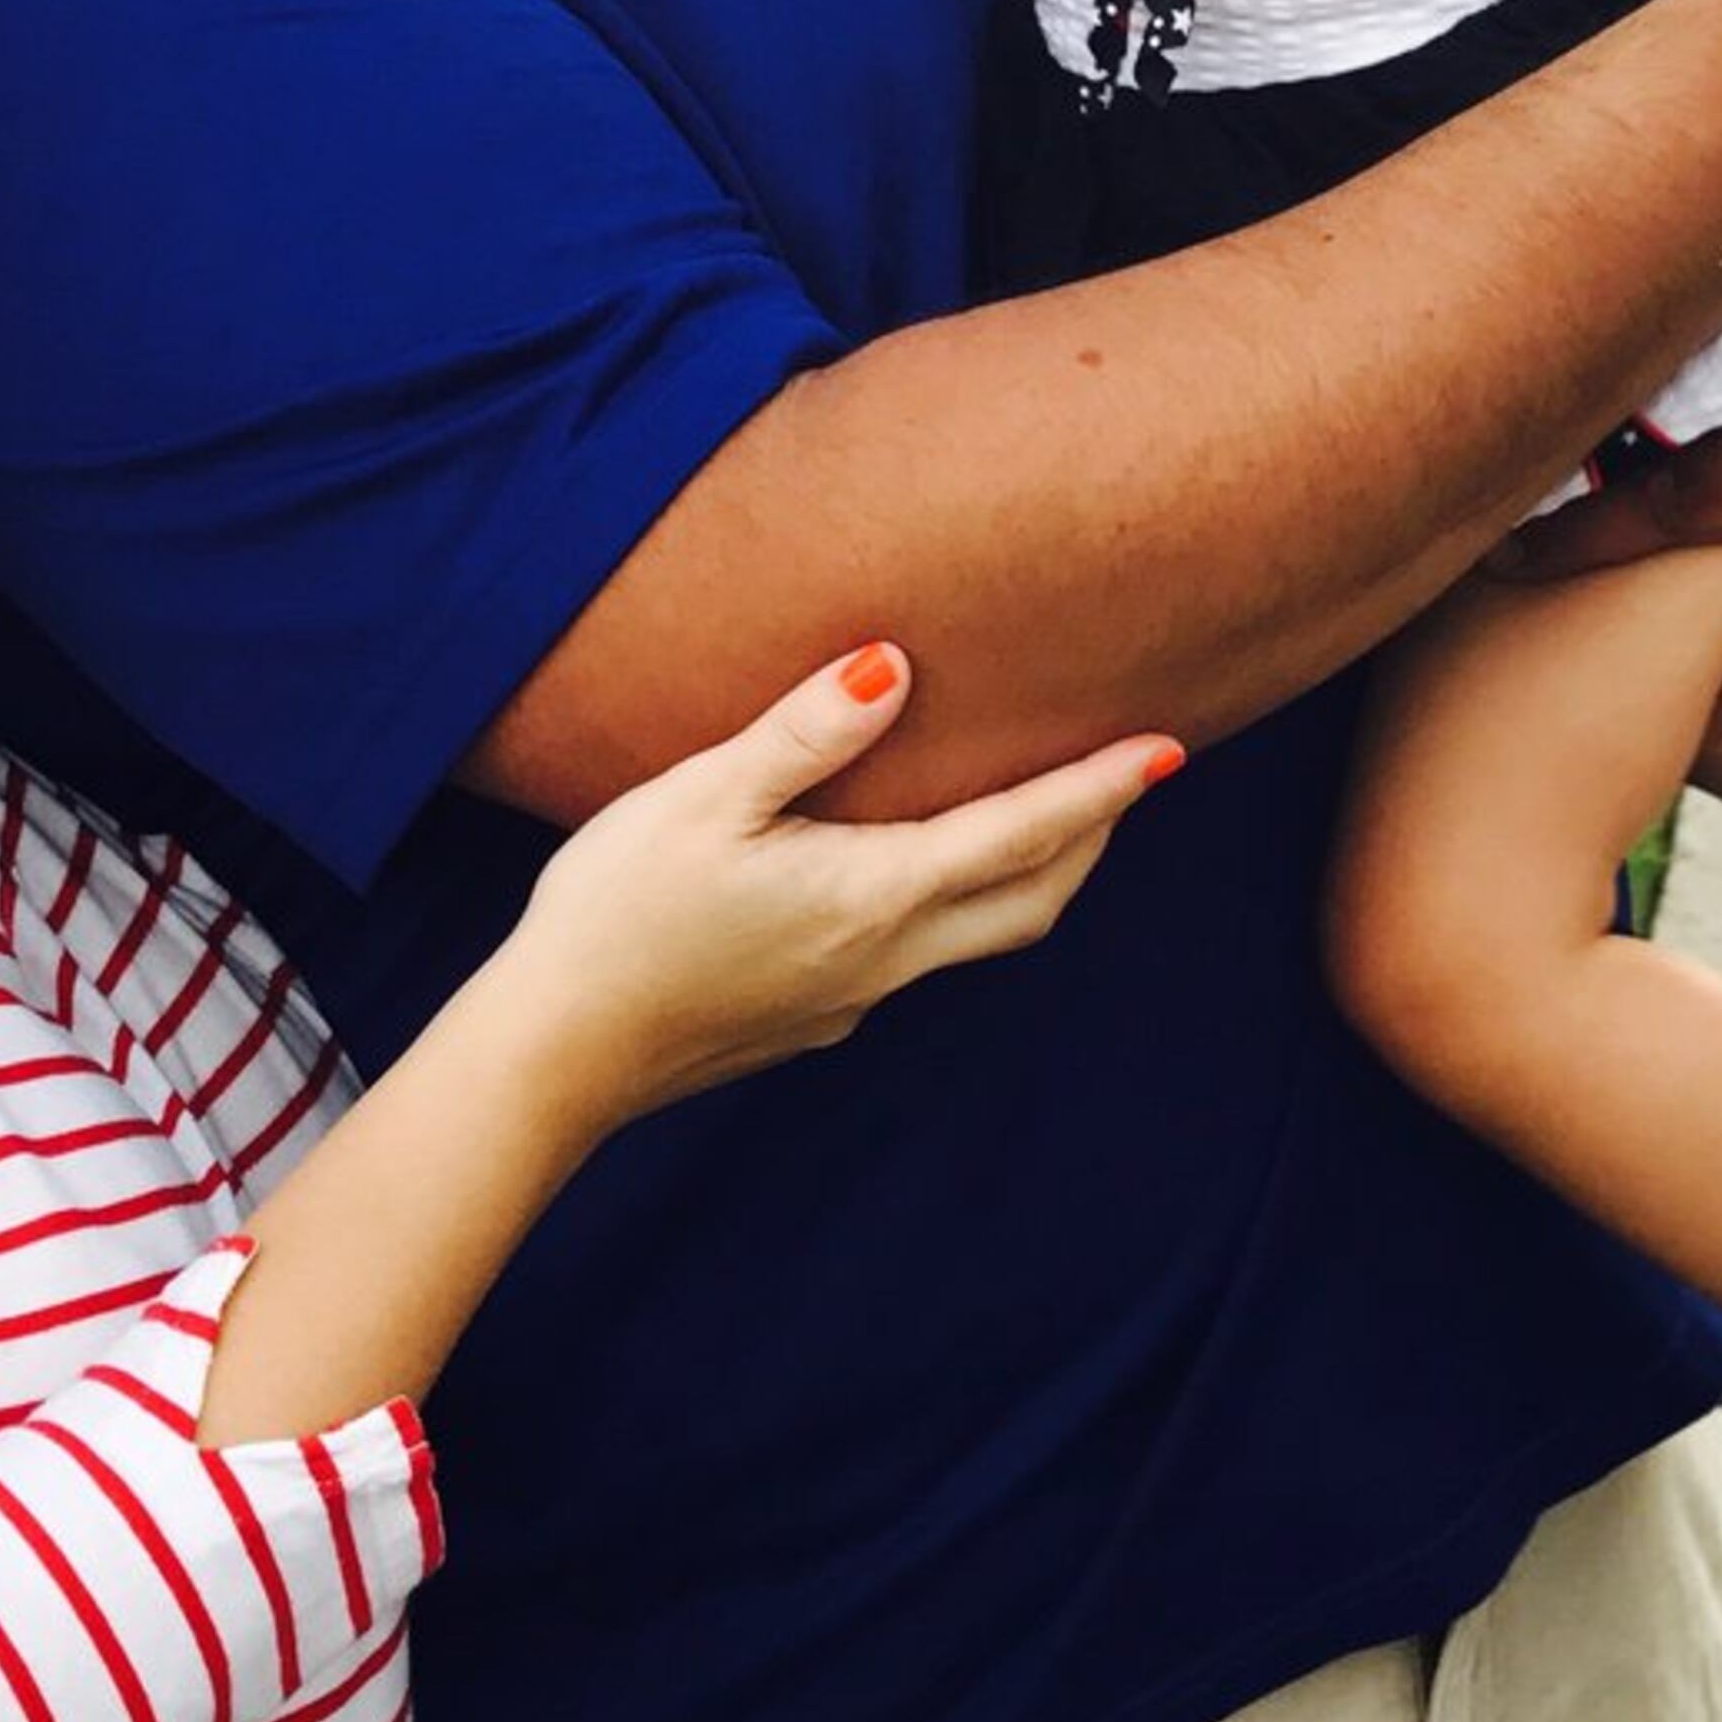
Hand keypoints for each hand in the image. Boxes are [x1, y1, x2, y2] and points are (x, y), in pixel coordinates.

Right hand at [499, 649, 1168, 1125]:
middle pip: (1029, 902)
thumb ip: (805, 731)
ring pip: (977, 937)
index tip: (1168, 750)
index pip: (1022, 835)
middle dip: (1090, 839)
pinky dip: (950, 906)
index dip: (1101, 790)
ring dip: (1027, 875)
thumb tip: (897, 665)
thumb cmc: (615, 914)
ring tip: (1038, 812)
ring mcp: (848, 1000)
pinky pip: (913, 958)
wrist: (553, 1056)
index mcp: (872, 897)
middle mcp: (882, 959)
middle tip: (1126, 776)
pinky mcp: (810, 1020)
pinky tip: (904, 872)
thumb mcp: (703, 798)